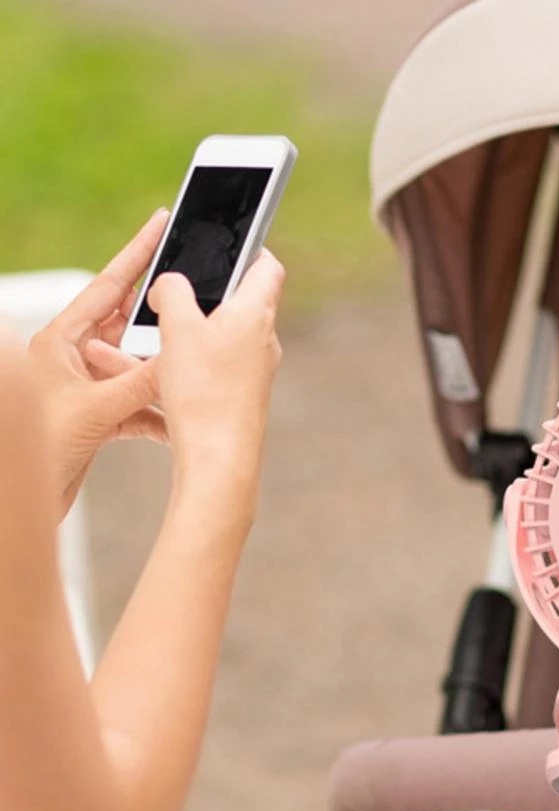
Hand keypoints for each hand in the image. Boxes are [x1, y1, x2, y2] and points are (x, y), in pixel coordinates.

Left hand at [28, 209, 169, 515]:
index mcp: (59, 341)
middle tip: (193, 300)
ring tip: (189, 370)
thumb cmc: (39, 449)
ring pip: (137, 365)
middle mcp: (73, 358)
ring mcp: (88, 386)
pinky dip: (158, 411)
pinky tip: (175, 421)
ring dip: (162, 373)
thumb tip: (180, 360)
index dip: (137, 253)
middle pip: (127, 324)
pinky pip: (139, 402)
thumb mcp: (96, 411)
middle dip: (160, 318)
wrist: (22, 497)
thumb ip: (140, 382)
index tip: (162, 223)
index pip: (107, 286)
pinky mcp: (99, 416)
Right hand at [138, 250, 284, 498]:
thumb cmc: (205, 392)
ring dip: (187, 331)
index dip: (249, 249)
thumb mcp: (178, 328)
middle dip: (203, 294)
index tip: (226, 241)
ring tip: (151, 335)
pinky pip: (213, 367)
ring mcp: (255, 371)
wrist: (220, 459)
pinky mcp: (242, 396)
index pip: (267, 267)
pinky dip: (188, 362)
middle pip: (238, 302)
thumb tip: (173, 283)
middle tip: (170, 291)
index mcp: (256, 313)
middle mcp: (264, 341)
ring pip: (219, 337)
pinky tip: (158, 371)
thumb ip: (173, 292)